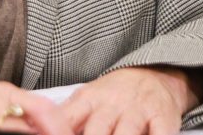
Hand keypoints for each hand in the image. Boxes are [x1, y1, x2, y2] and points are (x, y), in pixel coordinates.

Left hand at [61, 67, 198, 134]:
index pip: (67, 120)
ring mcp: (138, 110)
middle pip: (96, 132)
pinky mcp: (163, 117)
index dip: (60, 133)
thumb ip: (68, 118)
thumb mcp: (87, 99)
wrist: (155, 74)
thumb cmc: (114, 95)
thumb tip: (39, 128)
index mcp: (88, 100)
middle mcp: (112, 104)